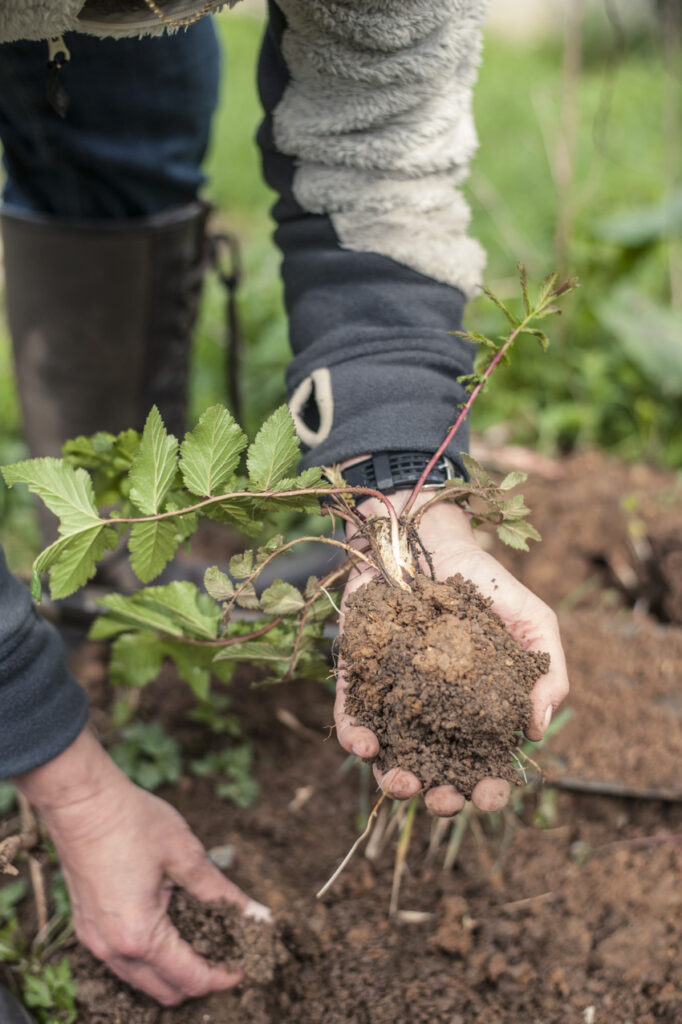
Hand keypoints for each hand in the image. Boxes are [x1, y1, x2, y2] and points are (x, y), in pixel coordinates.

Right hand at [15, 730, 265, 1005]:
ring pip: (141, 979)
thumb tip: (261, 916)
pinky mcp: (86, 927)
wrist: (80, 801)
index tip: (245, 966)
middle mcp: (113, 949)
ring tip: (203, 941)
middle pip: (165, 991)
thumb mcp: (185, 855)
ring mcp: (94, 940)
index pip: (190, 978)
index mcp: (140, 935)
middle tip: (228, 955)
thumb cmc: (131, 822)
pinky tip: (170, 928)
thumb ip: (223, 893)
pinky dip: (150, 958)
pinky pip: (122, 961)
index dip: (223, 978)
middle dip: (200, 981)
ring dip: (173, 972)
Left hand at [334, 489, 568, 817]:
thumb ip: (548, 672)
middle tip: (441, 799)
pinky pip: (351, 715)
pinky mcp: (359, 677)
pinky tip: (364, 744)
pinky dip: (355, 735)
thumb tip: (535, 729)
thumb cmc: (486, 582)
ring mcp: (395, 698)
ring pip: (390, 755)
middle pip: (436, 771)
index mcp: (479, 710)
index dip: (487, 788)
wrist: (429, 539)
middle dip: (439, 798)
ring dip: (393, 779)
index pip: (483, 763)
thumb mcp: (534, 621)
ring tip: (401, 782)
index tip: (488, 795)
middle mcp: (435, 712)